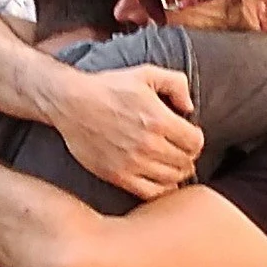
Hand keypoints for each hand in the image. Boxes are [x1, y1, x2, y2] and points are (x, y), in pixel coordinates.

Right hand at [45, 65, 200, 199]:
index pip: (195, 142)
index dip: (195, 139)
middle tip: (179, 151)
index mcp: (158, 119)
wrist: (71, 103)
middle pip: (186, 163)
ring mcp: (133, 163)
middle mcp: (148, 144)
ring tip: (169, 163)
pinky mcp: (118, 176)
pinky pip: (151, 193)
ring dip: (176, 172)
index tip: (188, 136)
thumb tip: (190, 107)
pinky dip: (160, 188)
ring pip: (172, 179)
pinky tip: (157, 177)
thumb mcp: (145, 73)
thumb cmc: (108, 87)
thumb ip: (176, 83)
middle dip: (187, 156)